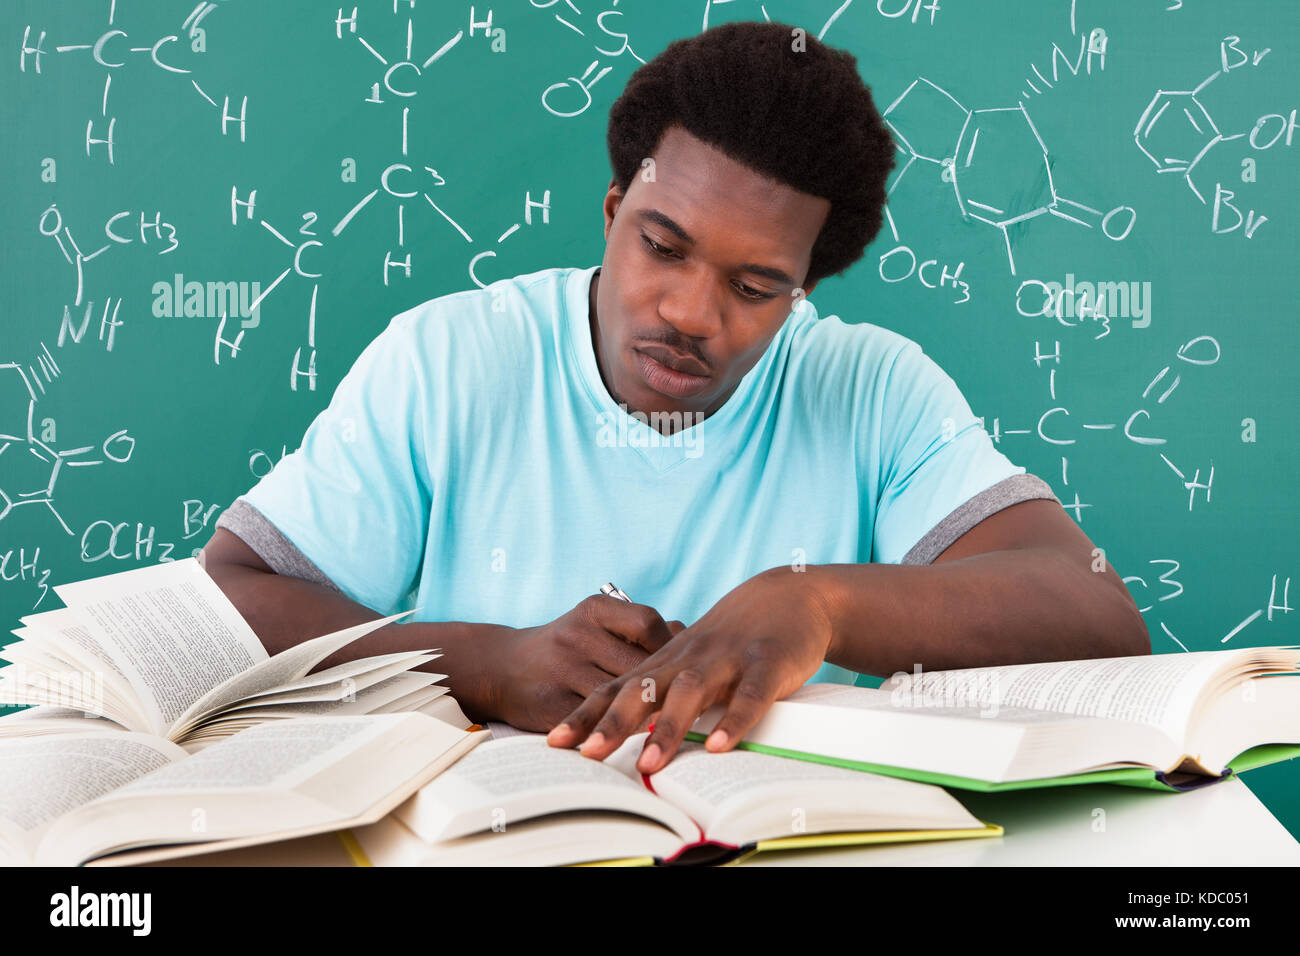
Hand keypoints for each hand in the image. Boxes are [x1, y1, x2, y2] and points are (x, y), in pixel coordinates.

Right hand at [487, 593, 684, 731]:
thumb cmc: (566, 647)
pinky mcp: (550, 704)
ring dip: (646, 714)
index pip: (646, 623)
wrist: (501, 667)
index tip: (685, 665)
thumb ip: (636, 631)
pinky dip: (617, 731)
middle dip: (664, 686)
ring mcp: (561, 670)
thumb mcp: (594, 625)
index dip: (671, 646)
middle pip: (636, 664)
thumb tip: (687, 634)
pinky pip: (593, 722)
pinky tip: (636, 739)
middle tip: (691, 702)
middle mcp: (576, 635)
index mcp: (593, 611)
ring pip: (617, 697)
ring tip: (671, 725)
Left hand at [546, 567, 837, 773]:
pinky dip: (734, 719)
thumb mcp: (692, 662)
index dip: (586, 714)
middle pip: (644, 689)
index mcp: (667, 662)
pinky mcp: (768, 663)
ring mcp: (728, 659)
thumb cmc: (733, 638)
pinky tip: (719, 745)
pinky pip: (749, 694)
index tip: (555, 743)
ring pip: (692, 692)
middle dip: (613, 723)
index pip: (617, 688)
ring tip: (648, 764)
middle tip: (587, 756)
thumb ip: (663, 694)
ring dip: (669, 727)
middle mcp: (689, 658)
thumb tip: (628, 738)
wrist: (790, 594)